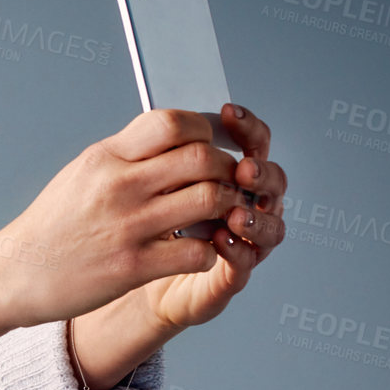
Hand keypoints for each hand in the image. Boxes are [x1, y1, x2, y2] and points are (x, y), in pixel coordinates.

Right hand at [0, 106, 261, 329]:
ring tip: (221, 218)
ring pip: (210, 201)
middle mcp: (117, 187)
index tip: (210, 146)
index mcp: (105, 158)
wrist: (14, 274)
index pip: (171, 122)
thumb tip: (168, 136)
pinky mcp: (132, 267)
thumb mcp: (80, 175)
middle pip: (202, 159)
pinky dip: (210, 252)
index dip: (204, 130)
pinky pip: (196, 253)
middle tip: (227, 184)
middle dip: (226, 170)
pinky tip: (199, 253)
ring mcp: (126, 227)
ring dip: (227, 210)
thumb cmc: (51, 227)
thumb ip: (124, 155)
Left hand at [136, 102, 287, 332]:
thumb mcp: (140, 183)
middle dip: (260, 171)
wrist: (117, 274)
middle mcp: (242, 204)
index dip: (247, 127)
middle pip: (272, 179)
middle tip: (243, 169)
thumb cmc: (132, 223)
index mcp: (227, 175)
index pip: (253, 142)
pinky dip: (237, 251)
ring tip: (238, 211)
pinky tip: (222, 241)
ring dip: (257, 214)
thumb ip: (162, 155)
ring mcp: (240, 241)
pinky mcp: (226, 277)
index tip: (229, 113)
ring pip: (272, 223)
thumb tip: (163, 115)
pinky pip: (245, 262)